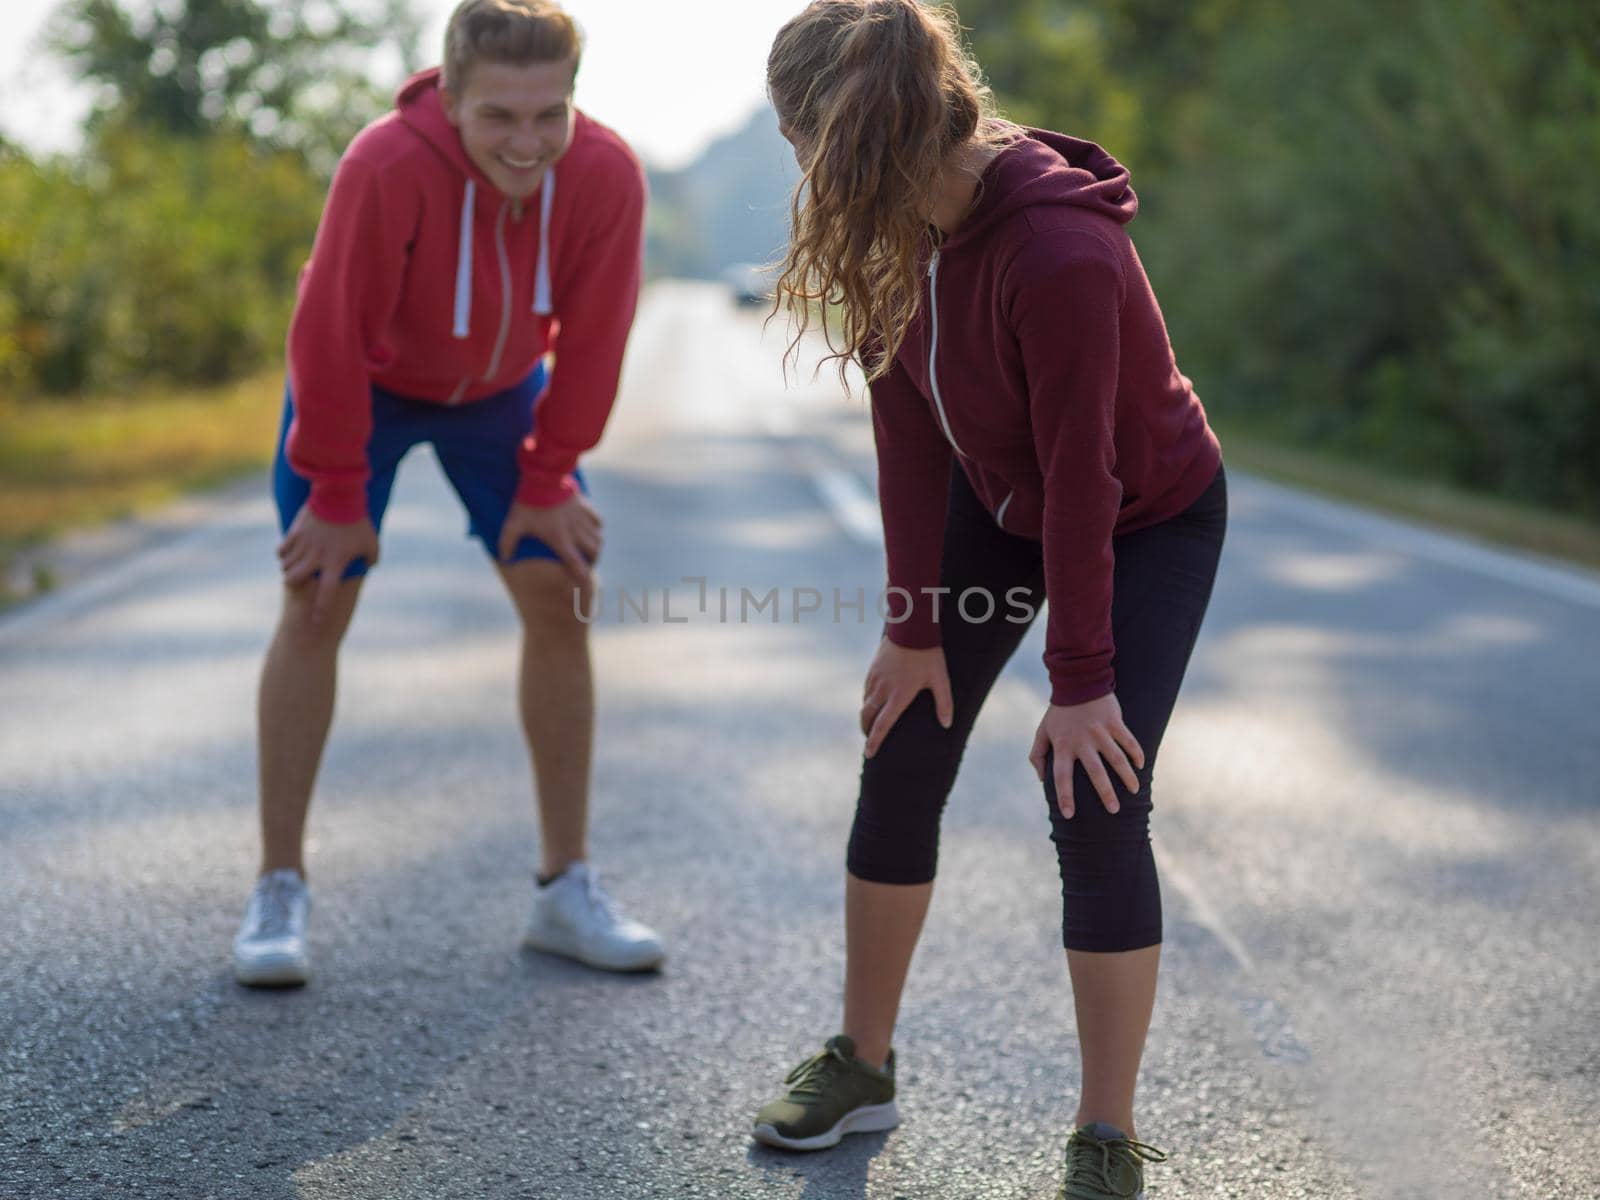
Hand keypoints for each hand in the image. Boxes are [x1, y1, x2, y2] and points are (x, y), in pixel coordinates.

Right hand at [276, 508, 379, 625]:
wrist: (340, 495)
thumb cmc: (358, 521)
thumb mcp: (372, 542)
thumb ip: (371, 559)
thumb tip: (368, 567)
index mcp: (335, 562)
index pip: (327, 592)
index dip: (321, 609)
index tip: (316, 621)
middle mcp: (316, 556)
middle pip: (295, 579)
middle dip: (293, 584)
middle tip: (296, 581)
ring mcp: (304, 544)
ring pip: (286, 565)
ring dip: (289, 568)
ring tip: (294, 566)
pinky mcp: (295, 532)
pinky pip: (281, 549)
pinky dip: (283, 554)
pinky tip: (288, 553)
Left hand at [498, 495, 602, 585]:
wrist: (543, 475)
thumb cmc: (527, 501)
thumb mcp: (513, 523)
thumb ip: (507, 542)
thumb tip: (504, 558)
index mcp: (560, 539)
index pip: (577, 564)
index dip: (583, 578)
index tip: (586, 587)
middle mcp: (575, 531)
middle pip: (594, 552)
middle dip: (592, 561)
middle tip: (585, 564)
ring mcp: (581, 518)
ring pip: (598, 538)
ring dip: (595, 546)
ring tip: (588, 549)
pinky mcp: (585, 506)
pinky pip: (598, 522)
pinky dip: (596, 529)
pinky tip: (590, 529)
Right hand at [860, 638, 953, 757]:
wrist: (911, 628)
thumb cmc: (929, 655)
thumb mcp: (941, 679)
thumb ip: (944, 703)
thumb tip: (947, 725)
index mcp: (898, 696)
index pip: (882, 725)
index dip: (874, 742)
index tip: (869, 754)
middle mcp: (883, 690)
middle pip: (867, 716)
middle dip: (866, 731)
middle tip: (869, 739)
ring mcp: (876, 678)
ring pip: (865, 702)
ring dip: (866, 715)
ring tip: (871, 722)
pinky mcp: (873, 669)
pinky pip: (866, 689)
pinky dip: (867, 700)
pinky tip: (873, 701)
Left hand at [1028, 694, 1144, 818]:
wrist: (1077, 681)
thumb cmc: (1059, 712)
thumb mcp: (1042, 731)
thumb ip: (1037, 755)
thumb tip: (1042, 780)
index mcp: (1063, 745)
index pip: (1062, 776)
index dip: (1065, 796)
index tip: (1069, 815)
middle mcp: (1082, 741)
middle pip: (1096, 772)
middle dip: (1105, 793)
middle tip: (1113, 811)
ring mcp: (1100, 731)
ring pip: (1117, 759)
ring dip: (1127, 776)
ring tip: (1134, 791)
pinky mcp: (1114, 722)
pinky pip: (1129, 741)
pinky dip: (1136, 753)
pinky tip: (1141, 766)